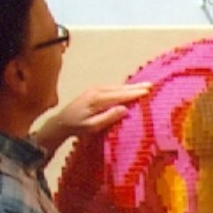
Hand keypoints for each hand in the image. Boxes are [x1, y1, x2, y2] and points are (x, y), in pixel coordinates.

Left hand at [33, 83, 150, 155]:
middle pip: (120, 88)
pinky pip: (112, 88)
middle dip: (135, 87)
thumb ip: (108, 117)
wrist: (61, 122)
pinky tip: (129, 89)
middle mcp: (96, 90)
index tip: (147, 91)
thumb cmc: (77, 127)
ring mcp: (95, 89)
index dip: (134, 93)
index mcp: (97, 99)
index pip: (119, 95)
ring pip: (116, 87)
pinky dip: (122, 88)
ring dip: (130, 87)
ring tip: (144, 86)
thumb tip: (124, 109)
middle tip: (151, 85)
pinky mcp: (94, 91)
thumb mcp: (92, 126)